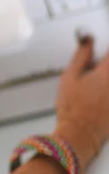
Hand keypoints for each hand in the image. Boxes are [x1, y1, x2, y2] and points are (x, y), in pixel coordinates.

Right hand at [54, 36, 108, 168]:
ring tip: (95, 85)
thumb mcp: (69, 77)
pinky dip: (105, 91)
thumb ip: (81, 56)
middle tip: (96, 70)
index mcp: (106, 72)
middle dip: (104, 67)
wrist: (80, 134)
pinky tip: (100, 95)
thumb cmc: (73, 108)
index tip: (100, 51)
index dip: (104, 50)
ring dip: (104, 77)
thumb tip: (87, 39)